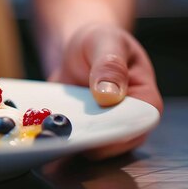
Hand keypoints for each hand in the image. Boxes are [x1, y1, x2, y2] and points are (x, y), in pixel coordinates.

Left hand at [48, 23, 163, 159]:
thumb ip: (110, 66)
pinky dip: (58, 136)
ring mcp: (105, 128)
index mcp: (145, 100)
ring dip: (71, 141)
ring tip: (49, 134)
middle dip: (90, 140)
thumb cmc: (98, 41)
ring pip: (92, 147)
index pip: (137, 124)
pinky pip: (72, 140)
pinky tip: (42, 131)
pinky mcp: (83, 130)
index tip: (93, 129)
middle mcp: (128, 120)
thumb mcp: (105, 43)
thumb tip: (109, 95)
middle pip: (115, 143)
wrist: (77, 47)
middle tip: (64, 134)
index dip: (117, 131)